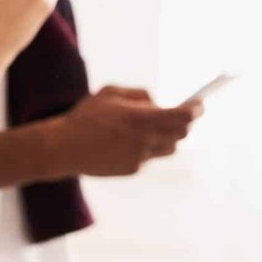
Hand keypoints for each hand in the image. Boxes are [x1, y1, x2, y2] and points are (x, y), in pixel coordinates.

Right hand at [51, 85, 202, 177]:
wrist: (62, 148)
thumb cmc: (84, 117)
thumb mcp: (110, 93)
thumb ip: (139, 94)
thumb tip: (157, 103)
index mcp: (141, 117)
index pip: (182, 115)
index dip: (196, 109)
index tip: (200, 105)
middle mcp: (145, 139)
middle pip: (182, 133)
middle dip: (184, 124)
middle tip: (182, 116)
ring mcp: (139, 157)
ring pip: (169, 148)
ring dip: (167, 138)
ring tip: (150, 131)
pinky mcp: (132, 169)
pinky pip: (148, 157)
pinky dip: (145, 149)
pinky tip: (124, 144)